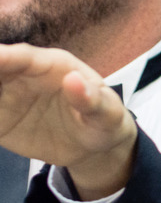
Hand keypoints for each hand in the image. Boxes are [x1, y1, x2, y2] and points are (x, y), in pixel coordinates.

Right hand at [0, 43, 136, 198]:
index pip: (23, 57)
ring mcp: (10, 95)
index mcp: (53, 66)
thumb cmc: (105, 120)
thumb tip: (73, 79)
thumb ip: (92, 99)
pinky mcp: (1, 118)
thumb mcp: (107, 113)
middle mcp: (26, 75)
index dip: (3, 57)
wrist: (93, 145)